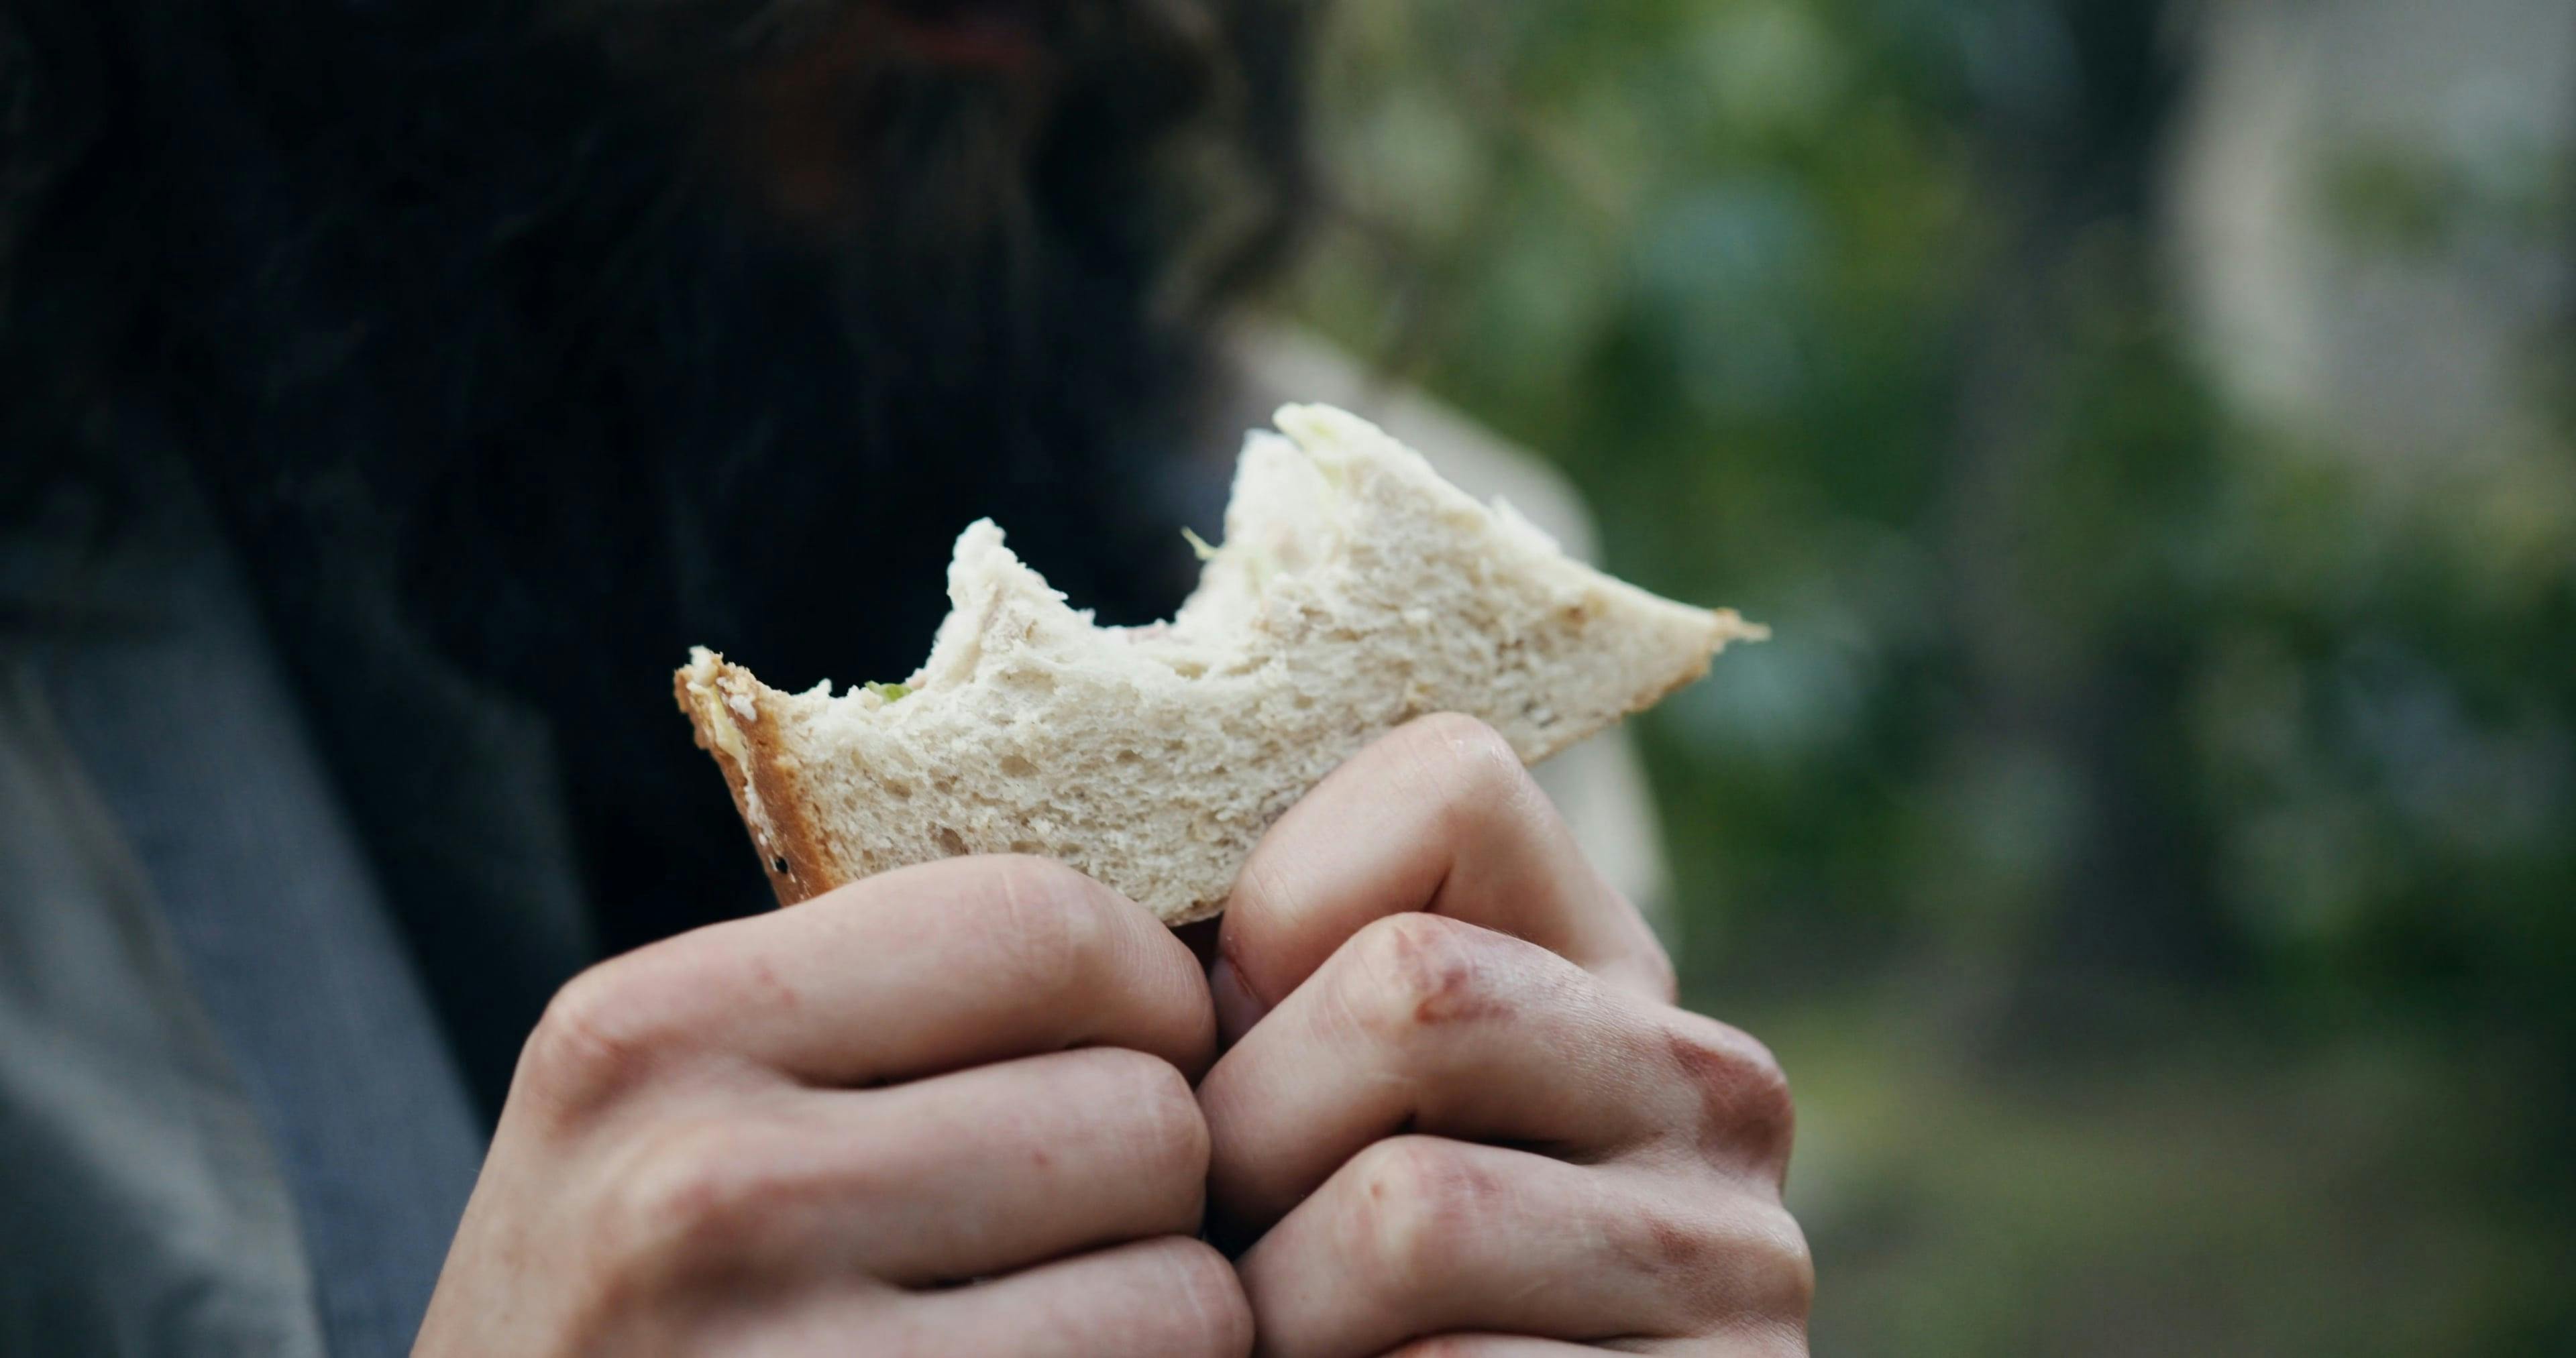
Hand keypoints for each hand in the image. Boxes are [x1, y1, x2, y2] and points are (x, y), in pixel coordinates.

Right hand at [415, 857, 1250, 1356]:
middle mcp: (702, 1188)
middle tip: (1073, 1238)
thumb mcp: (664, 1119)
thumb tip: (1197, 947)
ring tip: (1046, 1331)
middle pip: (1140, 1112)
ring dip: (1162, 1320)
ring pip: (1183, 1290)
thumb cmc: (633, 1325)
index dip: (1144, 992)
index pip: (1036, 922)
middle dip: (1157, 1182)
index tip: (1135, 1051)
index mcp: (654, 1032)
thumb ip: (870, 1009)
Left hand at [1199, 715, 1811, 1356]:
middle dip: (1240, 1135)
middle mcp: (1713, 1085)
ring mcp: (1734, 1264)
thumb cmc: (1310, 1306)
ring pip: (1407, 1208)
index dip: (1273, 907)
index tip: (1230, 1036)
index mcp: (1606, 968)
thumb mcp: (1299, 1115)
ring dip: (1273, 1313)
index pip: (1452, 779)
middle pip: (1408, 987)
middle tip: (1214, 1242)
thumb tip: (1092, 907)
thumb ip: (1254, 996)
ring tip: (1272, 1350)